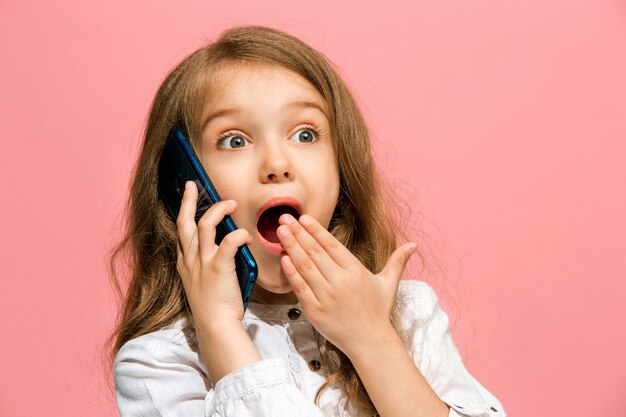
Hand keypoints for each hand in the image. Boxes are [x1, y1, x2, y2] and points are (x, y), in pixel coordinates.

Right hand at [176, 181, 253, 327]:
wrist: (216, 325)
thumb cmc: (214, 308)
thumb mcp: (202, 284)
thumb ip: (206, 265)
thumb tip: (222, 249)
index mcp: (185, 264)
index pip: (180, 233)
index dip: (183, 213)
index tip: (186, 200)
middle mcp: (190, 260)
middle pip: (184, 222)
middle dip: (187, 200)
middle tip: (192, 185)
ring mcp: (202, 262)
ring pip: (205, 224)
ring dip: (219, 210)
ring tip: (230, 203)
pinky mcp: (218, 266)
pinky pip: (229, 241)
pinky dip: (240, 234)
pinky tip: (247, 236)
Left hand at [276, 213, 416, 355]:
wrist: (370, 342)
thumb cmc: (378, 311)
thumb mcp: (389, 284)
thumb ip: (397, 261)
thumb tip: (413, 244)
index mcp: (355, 271)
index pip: (331, 245)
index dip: (316, 230)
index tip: (303, 218)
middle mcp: (340, 281)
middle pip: (315, 252)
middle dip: (298, 233)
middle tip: (284, 219)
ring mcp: (326, 296)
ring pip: (305, 266)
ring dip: (291, 247)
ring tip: (280, 233)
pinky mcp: (315, 310)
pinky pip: (300, 288)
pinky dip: (291, 273)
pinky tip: (284, 259)